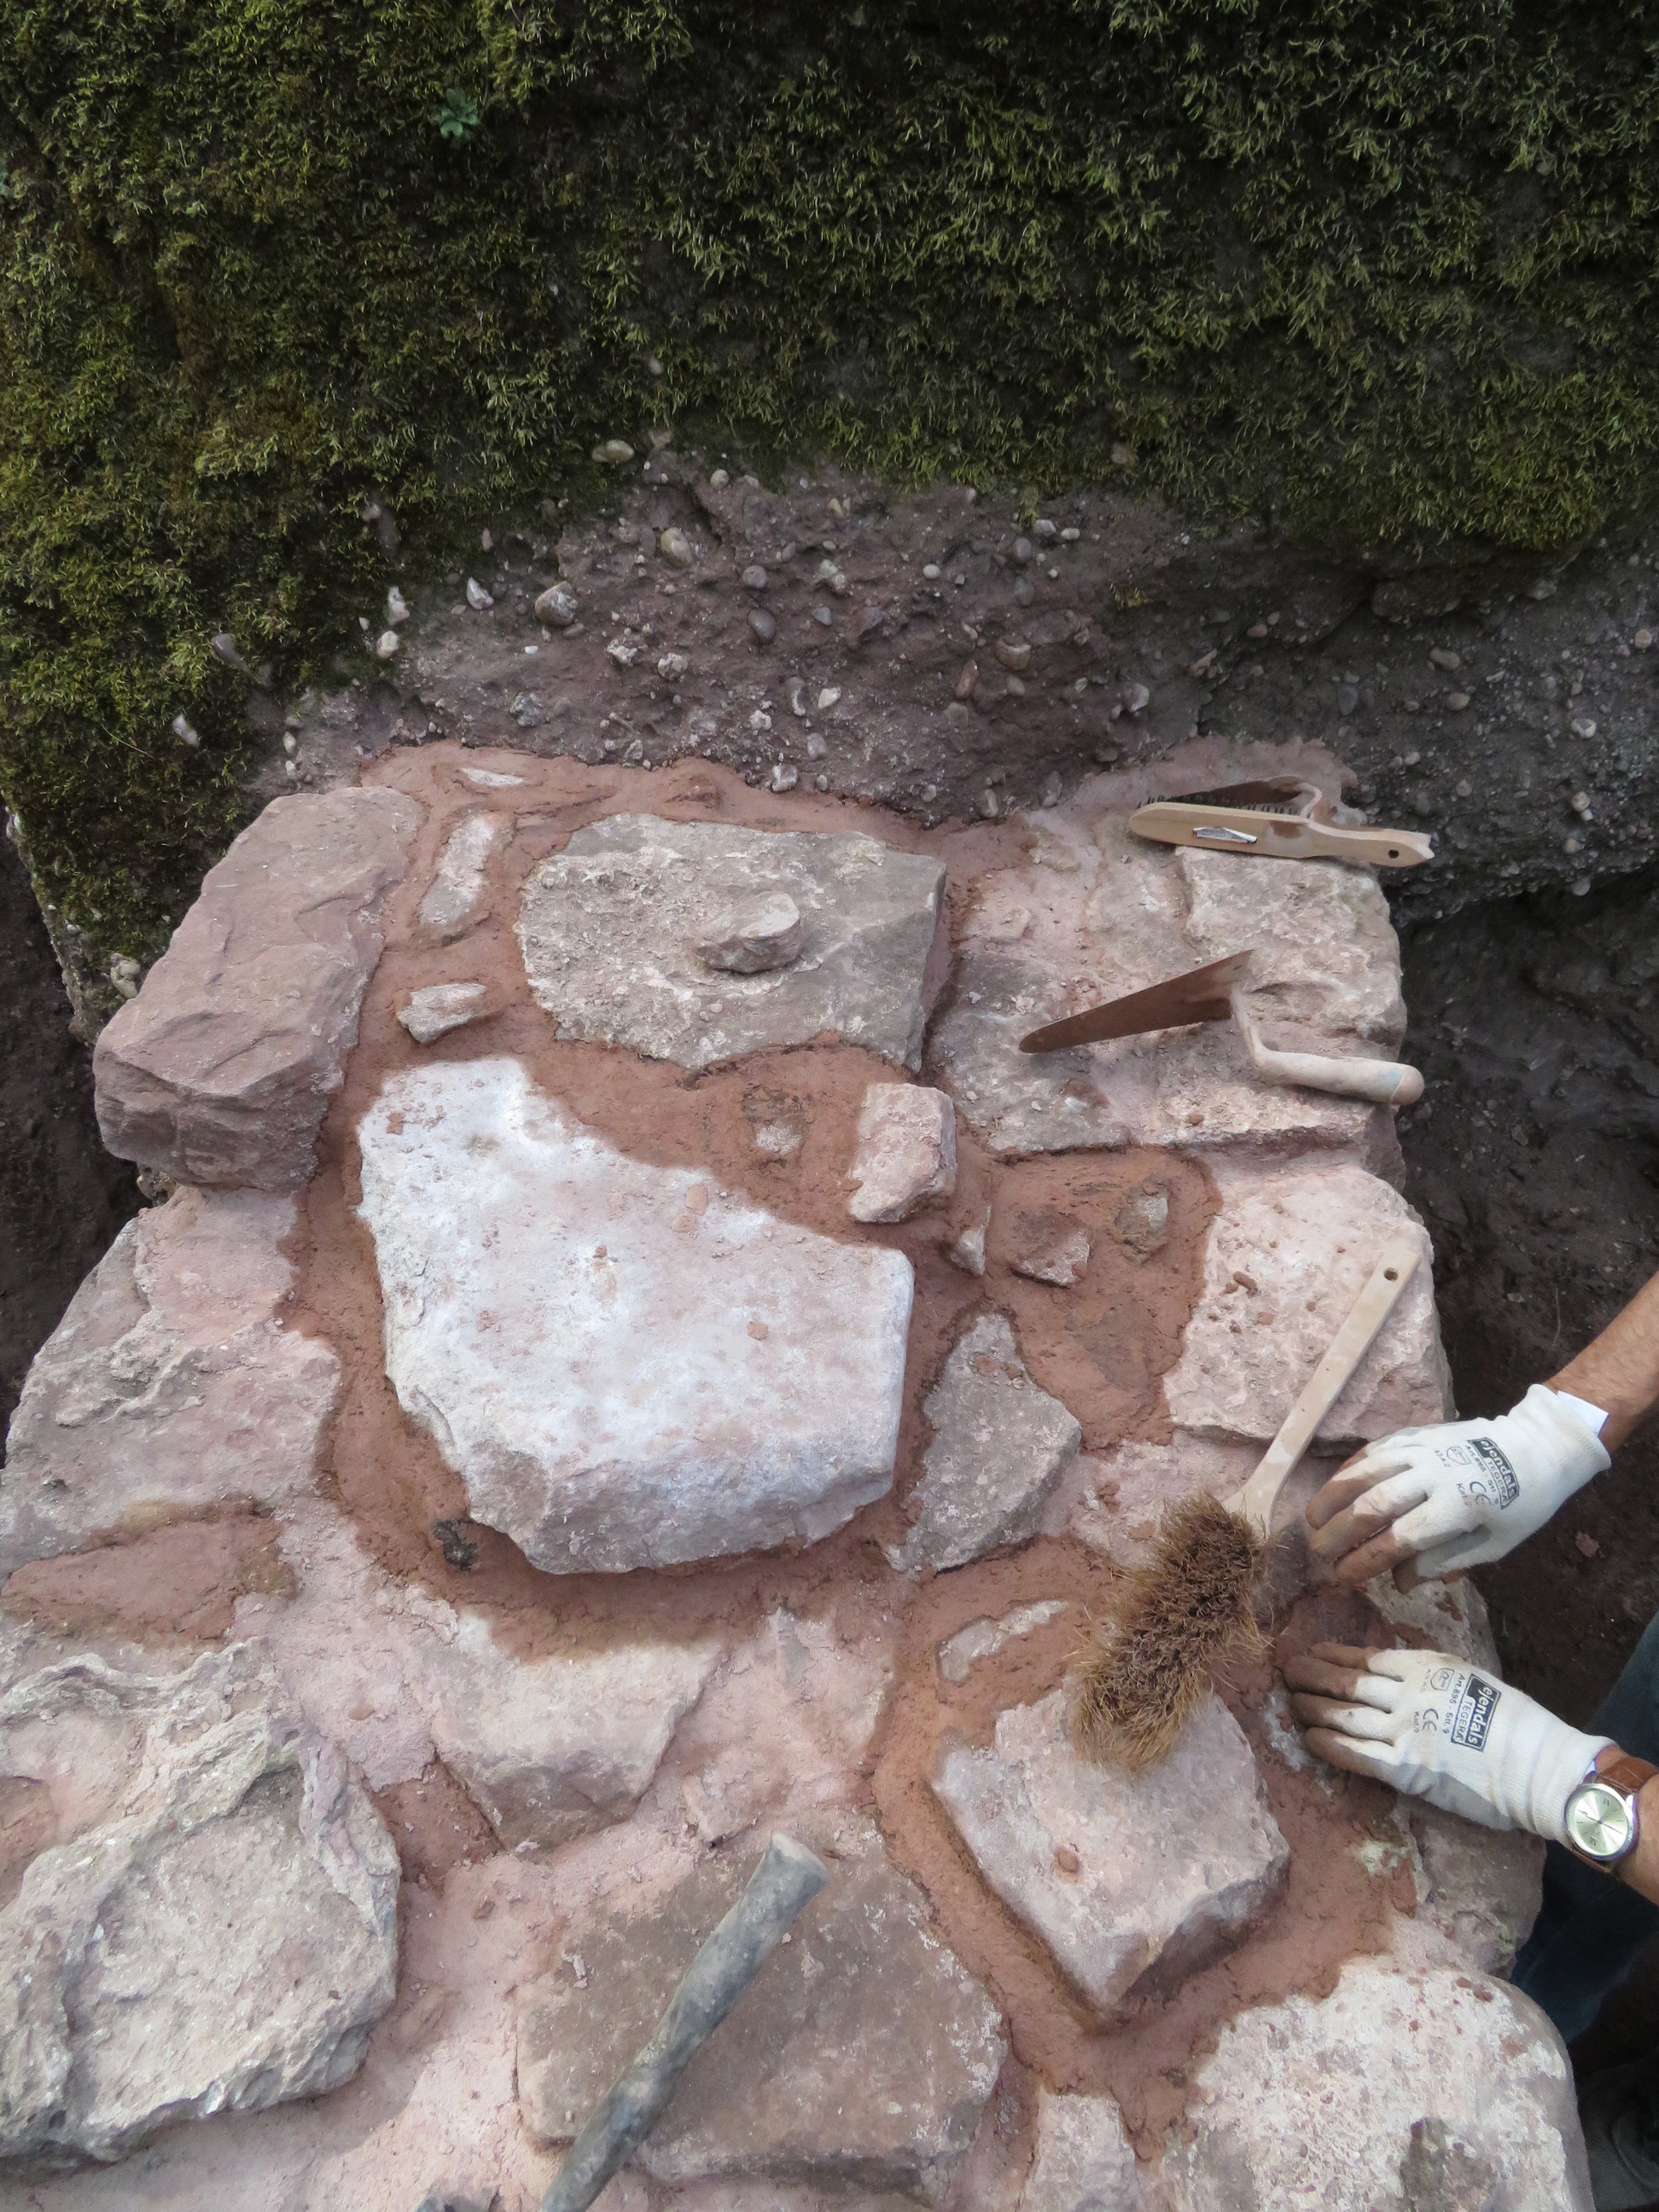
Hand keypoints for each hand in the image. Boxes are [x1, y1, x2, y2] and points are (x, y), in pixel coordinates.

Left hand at [1284, 1641, 1607, 1842]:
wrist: (1536, 1764)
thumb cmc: (1516, 1723)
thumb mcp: (1471, 1680)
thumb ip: (1433, 1678)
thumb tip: (1403, 1679)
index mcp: (1428, 1666)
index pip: (1368, 1658)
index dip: (1335, 1655)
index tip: (1311, 1650)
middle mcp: (1409, 1694)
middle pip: (1348, 1683)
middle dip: (1312, 1676)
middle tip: (1286, 1671)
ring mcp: (1404, 1731)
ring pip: (1346, 1716)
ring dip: (1313, 1707)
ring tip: (1291, 1701)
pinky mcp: (1406, 1769)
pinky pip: (1357, 1755)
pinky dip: (1329, 1745)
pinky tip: (1308, 1738)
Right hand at [1305, 1384, 1609, 1584]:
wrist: (1537, 1445)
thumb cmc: (1520, 1505)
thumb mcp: (1494, 1545)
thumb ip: (1445, 1562)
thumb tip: (1399, 1580)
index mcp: (1459, 1507)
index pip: (1400, 1539)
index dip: (1366, 1560)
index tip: (1344, 1577)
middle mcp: (1434, 1474)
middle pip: (1374, 1504)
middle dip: (1340, 1532)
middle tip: (1318, 1553)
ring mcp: (1422, 1448)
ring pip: (1365, 1471)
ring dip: (1333, 1496)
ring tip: (1311, 1519)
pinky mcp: (1416, 1432)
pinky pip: (1373, 1450)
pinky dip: (1348, 1469)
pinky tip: (1333, 1487)